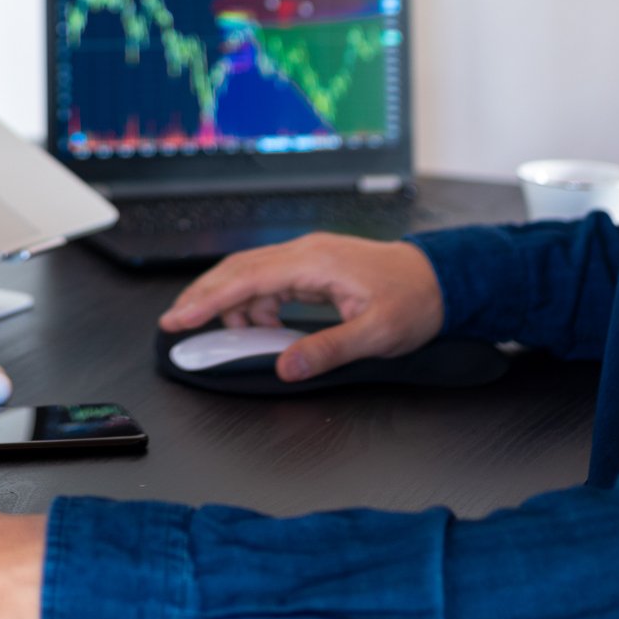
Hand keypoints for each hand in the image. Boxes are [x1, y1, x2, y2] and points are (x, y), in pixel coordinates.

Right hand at [159, 231, 445, 381]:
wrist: (443, 279)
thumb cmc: (415, 301)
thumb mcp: (377, 334)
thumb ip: (327, 350)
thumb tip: (284, 366)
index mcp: (315, 262)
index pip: (246, 278)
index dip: (208, 300)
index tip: (178, 318)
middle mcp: (305, 252)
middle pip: (238, 269)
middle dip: (203, 297)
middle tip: (175, 323)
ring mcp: (308, 257)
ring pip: (250, 275)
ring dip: (233, 305)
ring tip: (235, 339)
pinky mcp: (313, 267)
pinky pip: (269, 281)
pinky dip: (256, 305)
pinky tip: (263, 328)